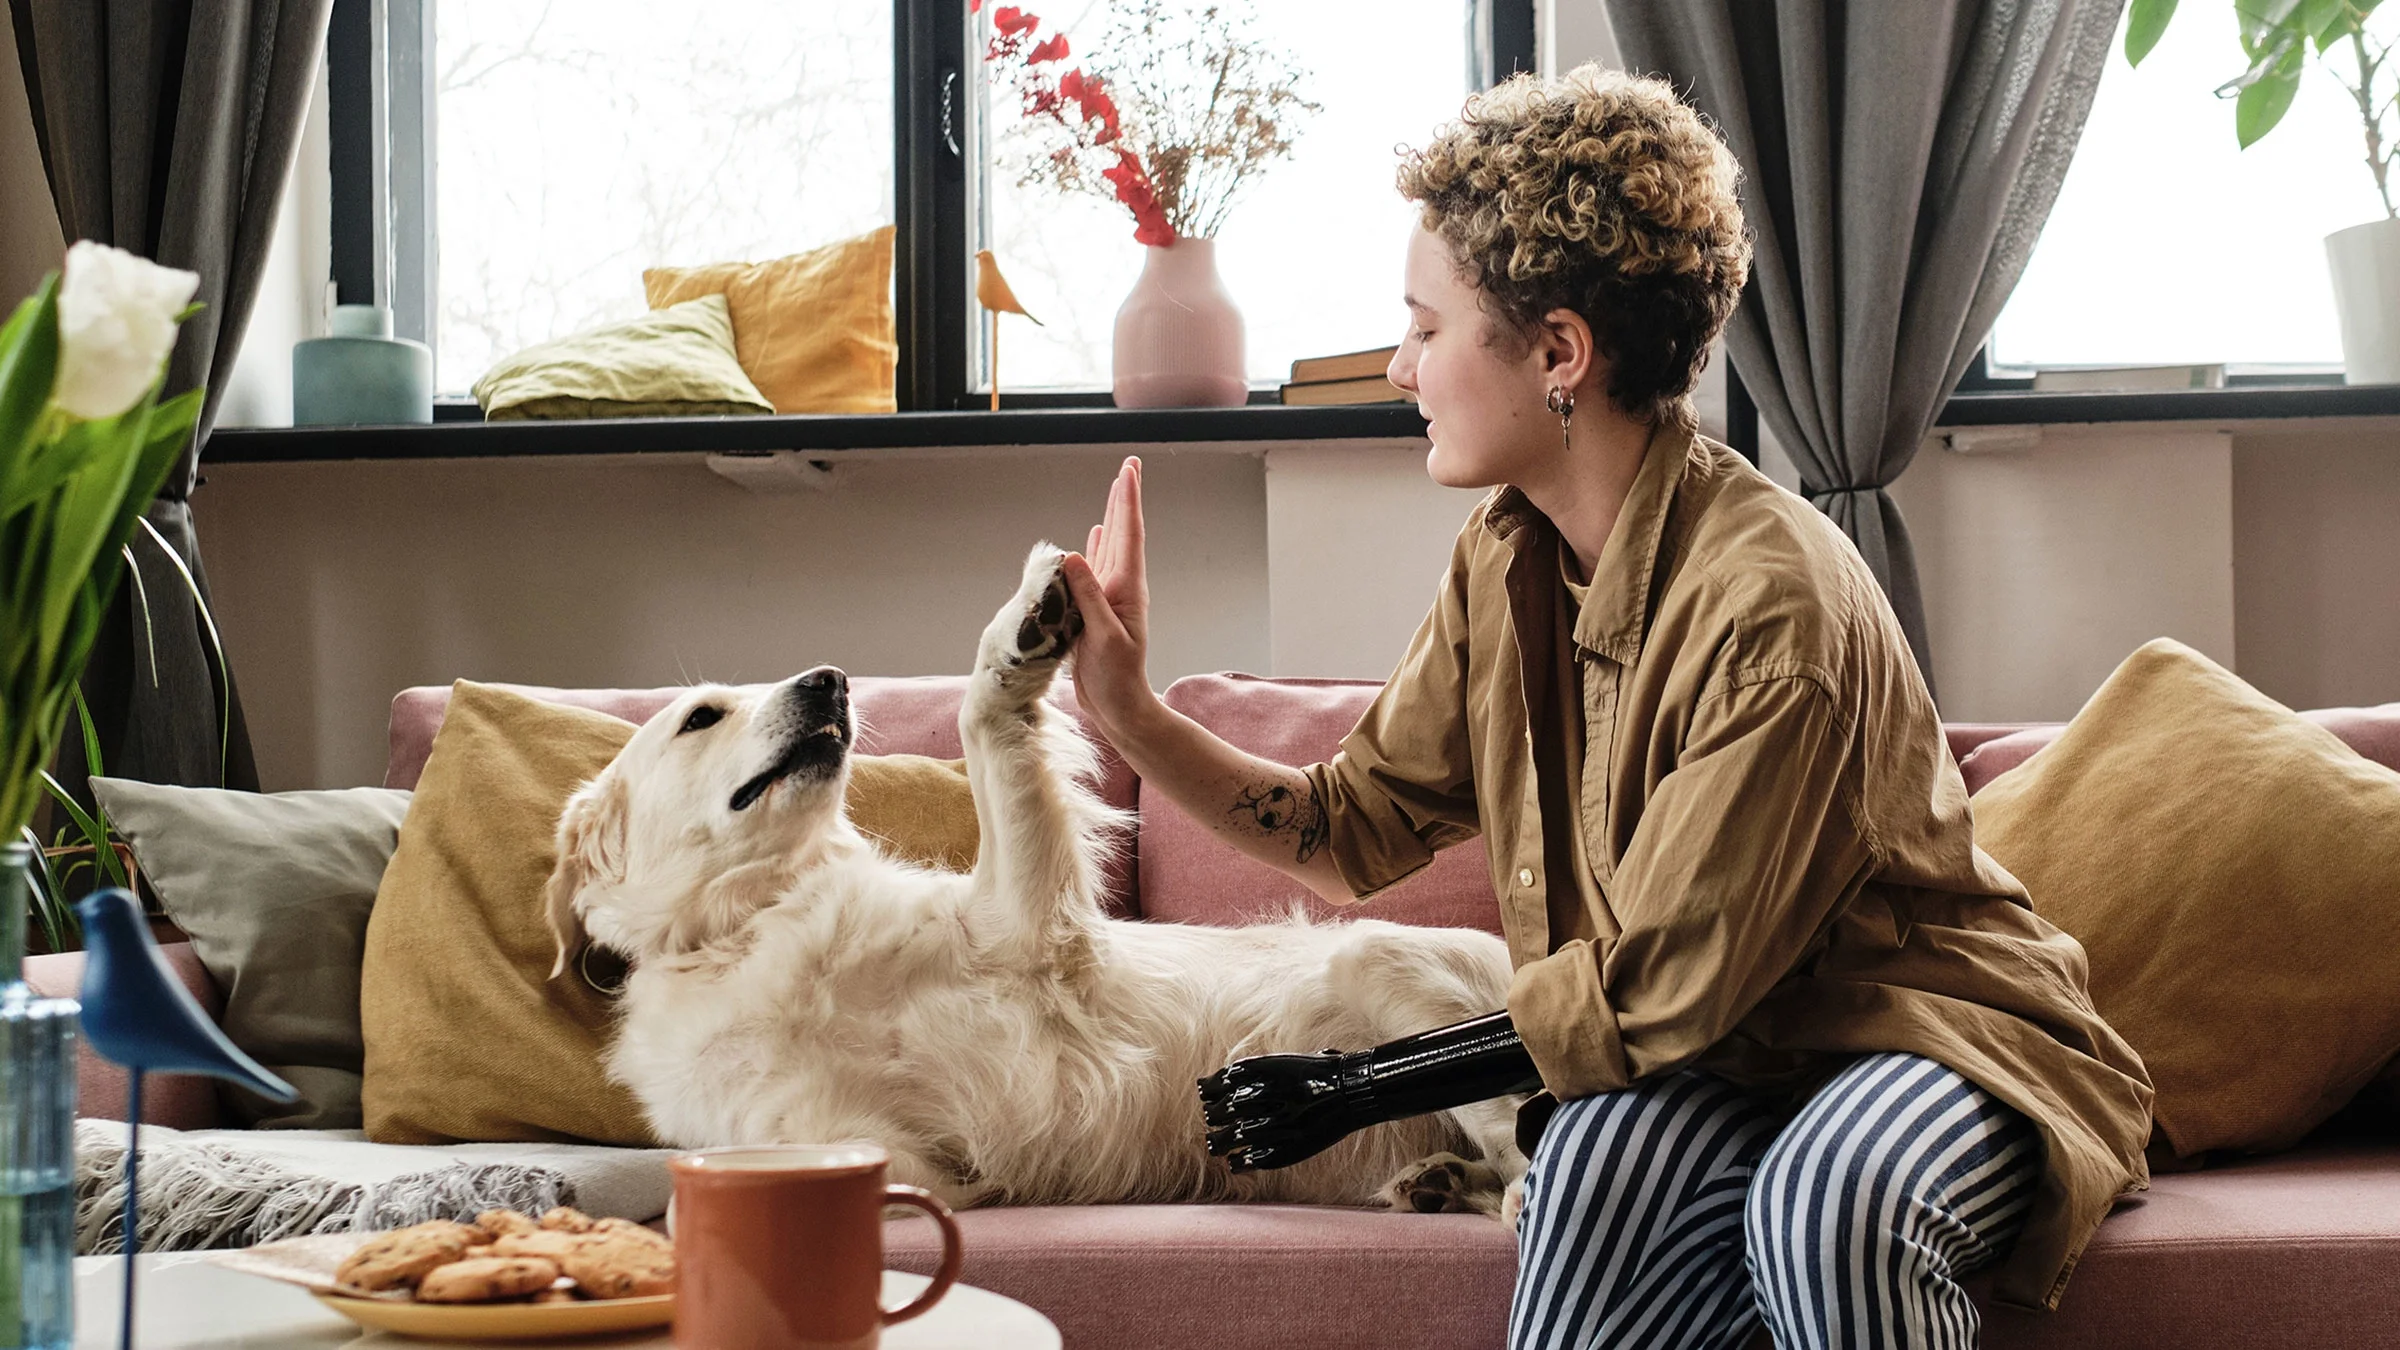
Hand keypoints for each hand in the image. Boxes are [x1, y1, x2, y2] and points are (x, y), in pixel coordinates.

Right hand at [1060, 457, 1154, 744]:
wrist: (1120, 707)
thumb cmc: (1117, 678)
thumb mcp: (1104, 637)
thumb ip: (1089, 597)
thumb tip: (1073, 555)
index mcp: (1126, 589)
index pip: (1127, 535)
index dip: (1126, 501)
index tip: (1128, 470)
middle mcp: (1120, 587)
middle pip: (1121, 533)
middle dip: (1123, 499)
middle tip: (1129, 465)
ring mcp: (1109, 598)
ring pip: (1109, 548)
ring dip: (1110, 517)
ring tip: (1114, 492)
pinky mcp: (1096, 610)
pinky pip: (1094, 571)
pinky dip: (1092, 549)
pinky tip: (1090, 537)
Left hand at [1197, 1049, 1367, 1172]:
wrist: (1352, 1090)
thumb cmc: (1320, 1074)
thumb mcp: (1285, 1063)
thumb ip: (1256, 1073)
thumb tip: (1223, 1081)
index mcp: (1264, 1071)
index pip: (1222, 1081)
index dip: (1210, 1089)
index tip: (1206, 1094)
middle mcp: (1265, 1096)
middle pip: (1223, 1110)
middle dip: (1214, 1115)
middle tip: (1212, 1118)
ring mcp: (1274, 1123)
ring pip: (1231, 1137)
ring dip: (1217, 1142)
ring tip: (1214, 1145)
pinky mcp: (1285, 1148)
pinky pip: (1250, 1159)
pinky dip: (1238, 1162)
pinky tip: (1235, 1162)